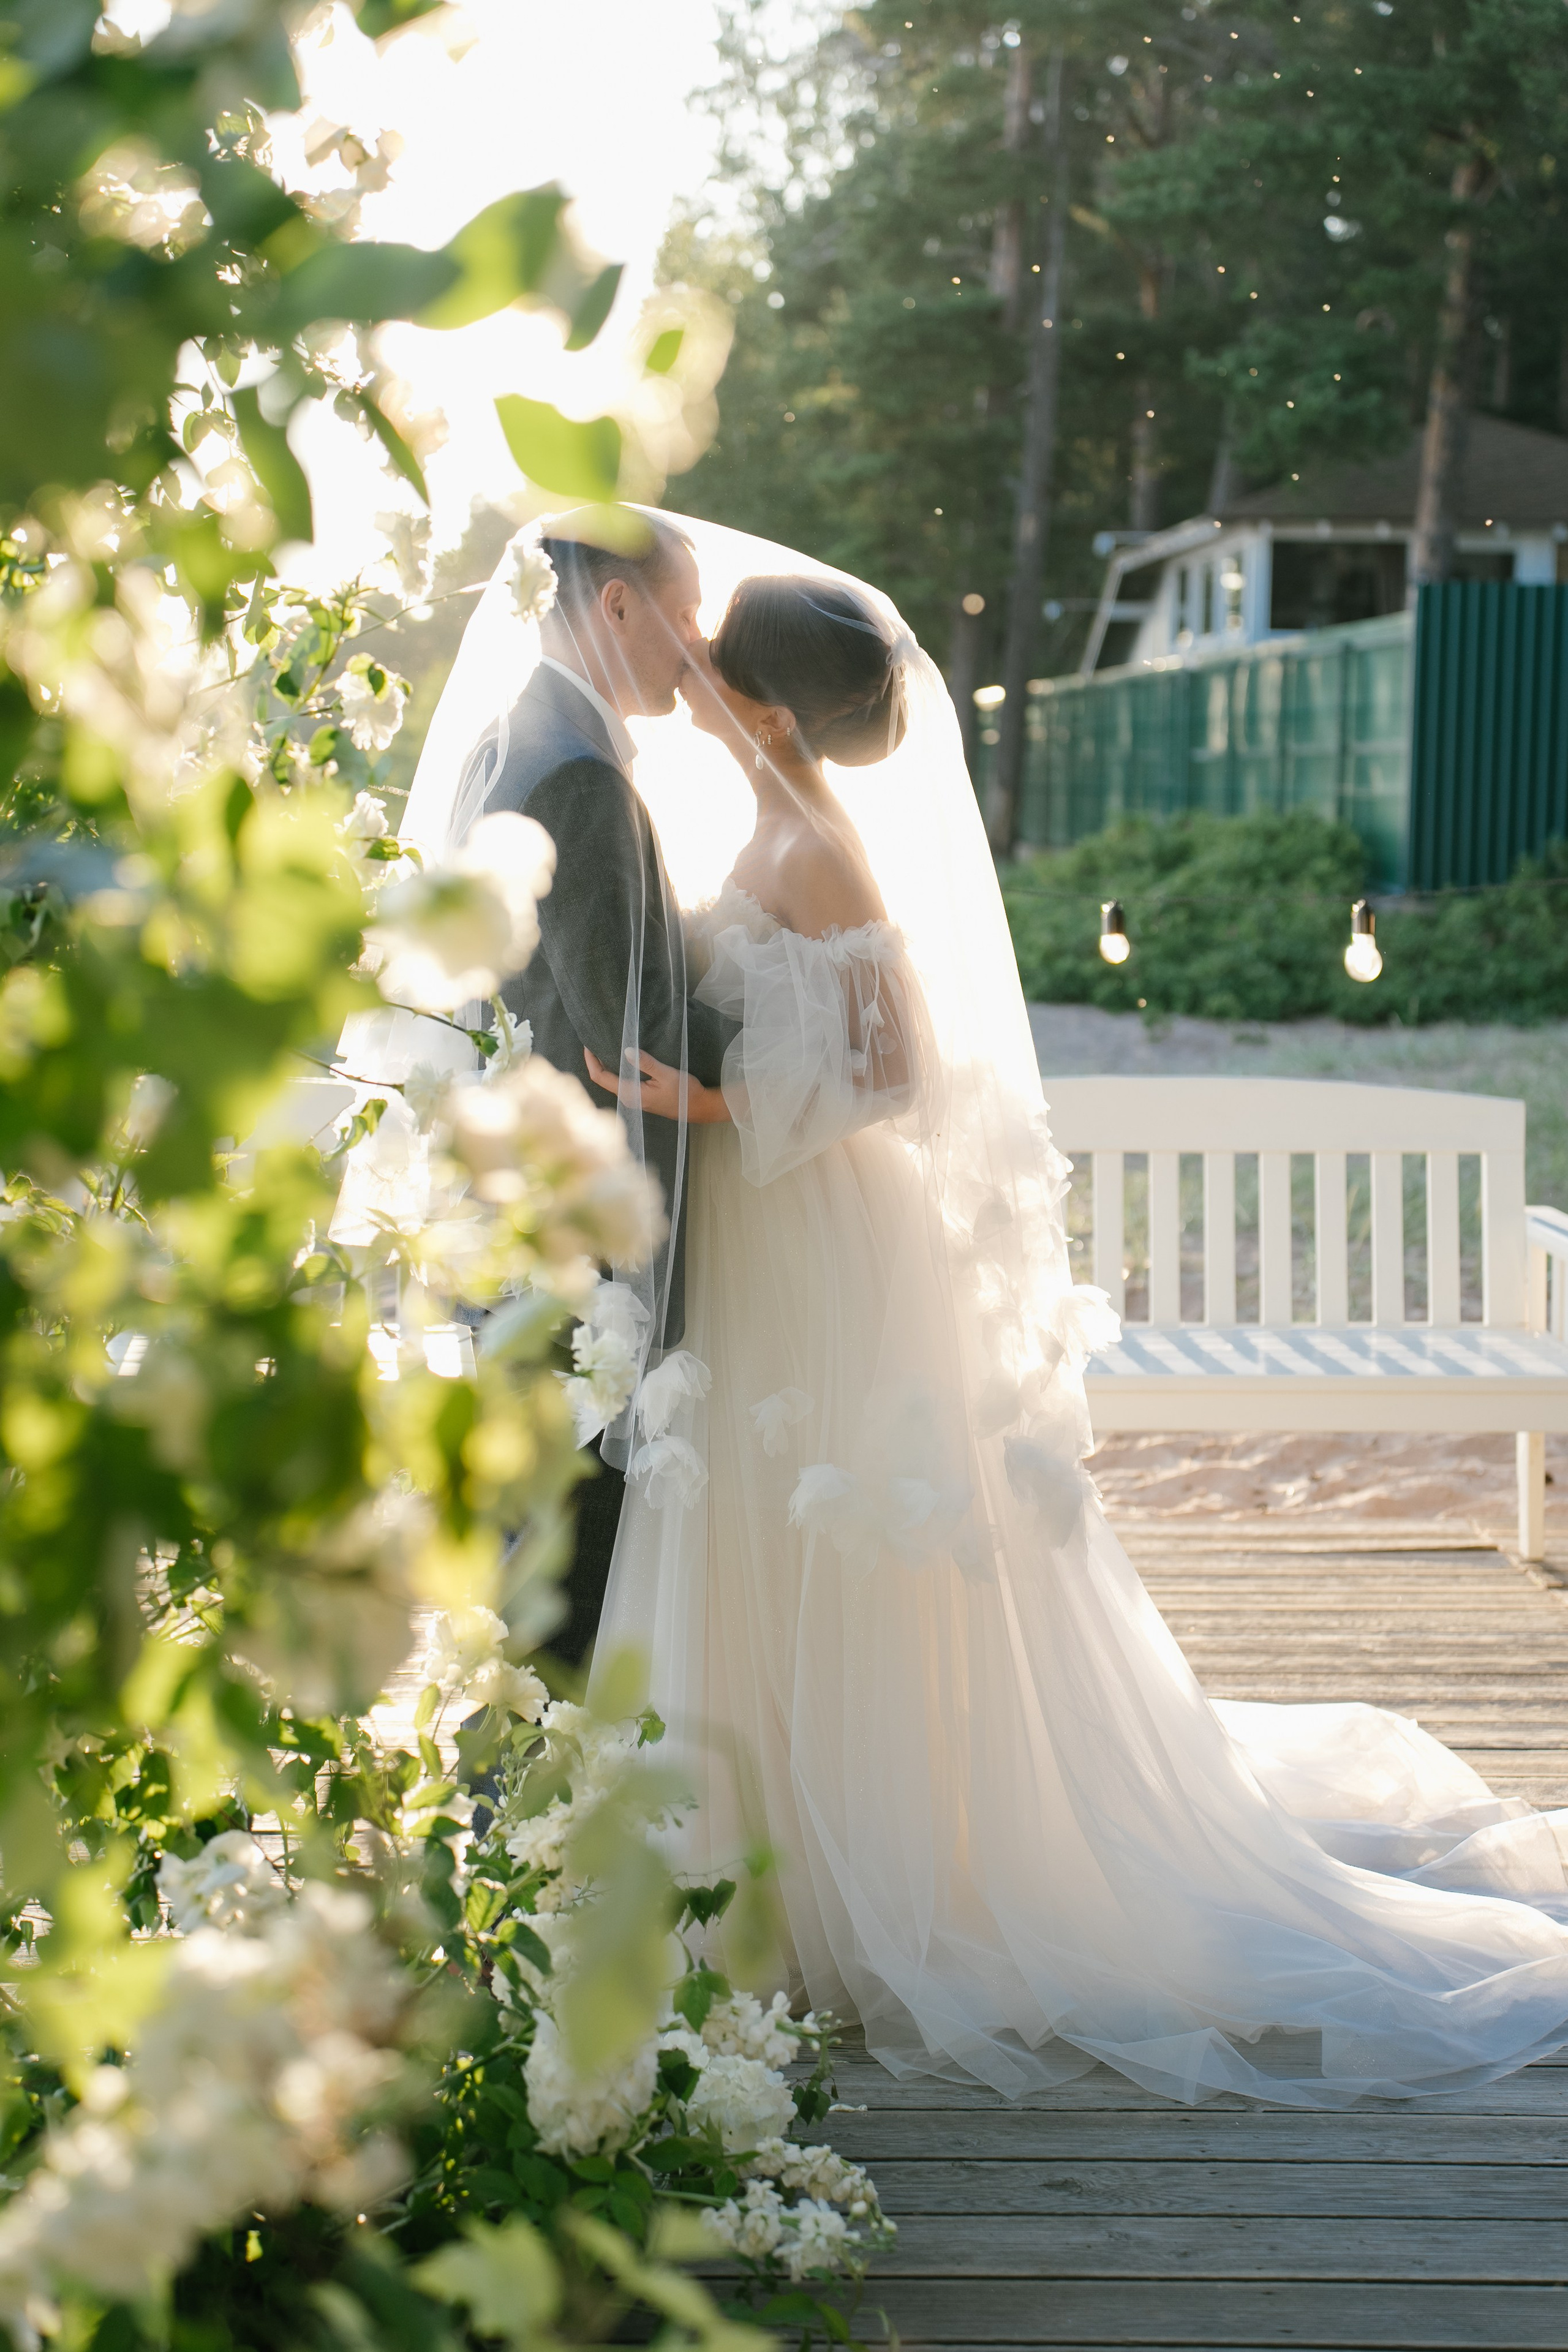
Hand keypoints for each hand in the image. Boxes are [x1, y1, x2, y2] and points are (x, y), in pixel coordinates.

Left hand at [584, 1046, 729, 1124]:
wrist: (698, 1108)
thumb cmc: (684, 1093)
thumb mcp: (666, 1074)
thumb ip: (646, 1063)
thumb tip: (626, 1051)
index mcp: (630, 1093)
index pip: (601, 1077)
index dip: (591, 1061)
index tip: (587, 1046)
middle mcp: (628, 1098)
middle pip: (602, 1080)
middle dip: (595, 1062)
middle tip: (593, 1043)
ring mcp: (633, 1099)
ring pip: (611, 1082)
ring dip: (605, 1066)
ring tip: (602, 1048)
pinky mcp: (639, 1097)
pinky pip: (620, 1083)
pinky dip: (615, 1071)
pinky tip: (618, 1060)